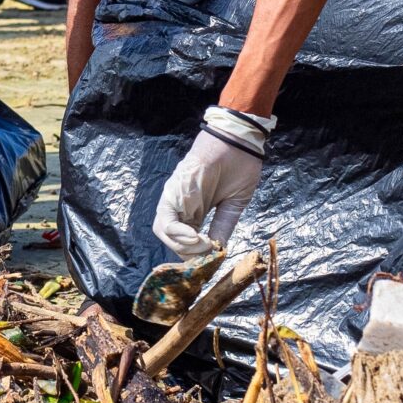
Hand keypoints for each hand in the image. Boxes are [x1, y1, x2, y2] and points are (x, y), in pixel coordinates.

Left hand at [151, 107, 272, 254]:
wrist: (238, 140)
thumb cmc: (238, 166)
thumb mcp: (233, 204)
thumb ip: (223, 227)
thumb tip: (219, 251)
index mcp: (193, 210)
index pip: (185, 240)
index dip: (195, 255)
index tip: (211, 262)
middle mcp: (180, 205)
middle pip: (170, 239)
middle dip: (187, 255)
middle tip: (207, 259)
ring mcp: (174, 198)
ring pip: (164, 232)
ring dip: (182, 247)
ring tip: (204, 248)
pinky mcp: (174, 191)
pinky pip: (167, 220)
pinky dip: (178, 235)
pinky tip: (197, 238)